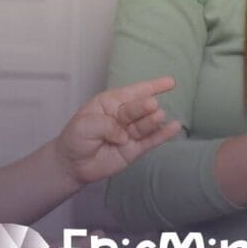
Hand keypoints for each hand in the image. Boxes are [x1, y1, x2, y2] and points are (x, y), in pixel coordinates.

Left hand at [54, 76, 181, 184]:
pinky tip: (174, 127)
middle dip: (145, 106)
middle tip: (151, 106)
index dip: (152, 86)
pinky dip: (163, 135)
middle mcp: (123, 115)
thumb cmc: (76, 138)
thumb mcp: (85, 125)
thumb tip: (124, 136)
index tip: (171, 82)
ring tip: (158, 116)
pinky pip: (150, 141)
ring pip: (145, 124)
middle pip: (139, 108)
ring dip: (153, 120)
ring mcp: (130, 132)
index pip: (134, 92)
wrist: (72, 165)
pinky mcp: (134, 149)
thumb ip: (106, 126)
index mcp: (110, 103)